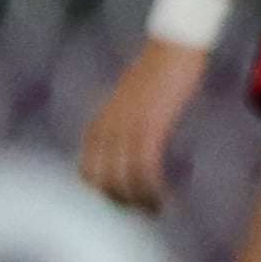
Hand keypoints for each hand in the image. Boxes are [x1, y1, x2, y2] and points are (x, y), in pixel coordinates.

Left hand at [77, 41, 206, 213]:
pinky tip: (162, 196)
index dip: (104, 195)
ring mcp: (125, 127)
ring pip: (122, 180)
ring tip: (156, 210)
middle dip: (120, 204)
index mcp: (98, 123)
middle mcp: (105, 127)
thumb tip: (133, 144)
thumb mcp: (133, 102)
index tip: (126, 206)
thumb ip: (126, 122)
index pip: (87, 172)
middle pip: (101, 181)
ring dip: (138, 201)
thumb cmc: (160, 71)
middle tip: (143, 214)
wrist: (173, 47)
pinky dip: (151, 188)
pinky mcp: (149, 127)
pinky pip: (144, 168)